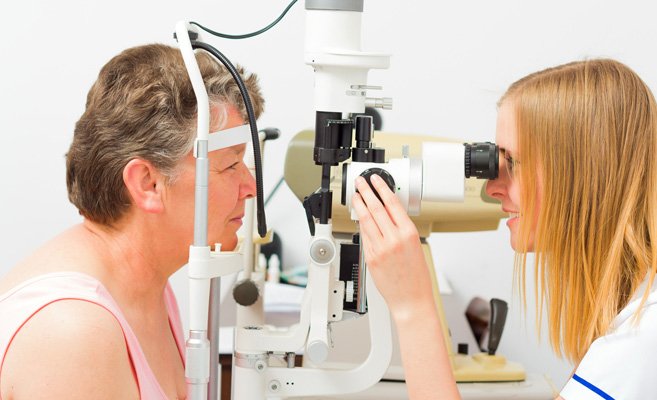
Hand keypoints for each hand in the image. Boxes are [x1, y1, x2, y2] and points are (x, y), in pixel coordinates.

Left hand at [351, 174, 435, 319]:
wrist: (411, 299)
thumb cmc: (416, 276)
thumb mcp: (415, 245)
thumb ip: (401, 229)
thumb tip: (388, 214)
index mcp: (409, 233)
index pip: (392, 203)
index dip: (382, 188)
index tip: (376, 179)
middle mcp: (393, 239)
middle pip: (376, 208)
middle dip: (366, 192)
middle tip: (360, 182)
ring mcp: (380, 248)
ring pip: (366, 220)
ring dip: (359, 206)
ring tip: (355, 195)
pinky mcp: (370, 257)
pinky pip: (364, 236)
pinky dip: (361, 225)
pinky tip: (358, 218)